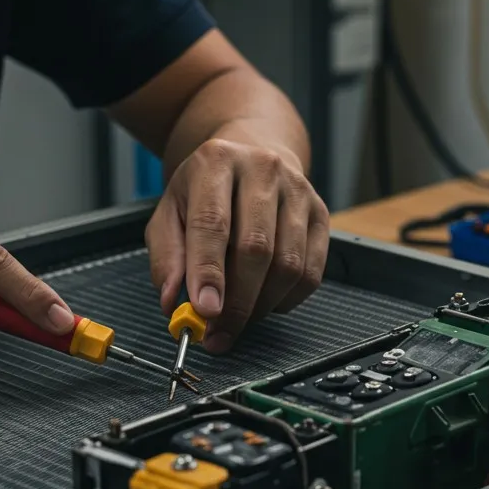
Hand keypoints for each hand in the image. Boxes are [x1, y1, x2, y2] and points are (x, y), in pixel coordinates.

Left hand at [146, 138, 328, 352]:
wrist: (252, 154)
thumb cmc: (206, 190)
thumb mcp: (170, 212)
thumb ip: (166, 257)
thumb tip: (172, 301)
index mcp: (217, 163)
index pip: (213, 224)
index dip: (209, 273)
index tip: (204, 312)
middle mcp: (262, 170)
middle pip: (256, 248)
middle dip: (236, 302)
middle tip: (218, 335)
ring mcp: (298, 191)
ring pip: (288, 265)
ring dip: (261, 306)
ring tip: (237, 321)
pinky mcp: (321, 213)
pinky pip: (311, 273)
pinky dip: (286, 300)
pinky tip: (265, 301)